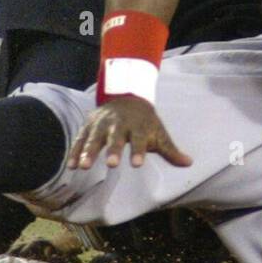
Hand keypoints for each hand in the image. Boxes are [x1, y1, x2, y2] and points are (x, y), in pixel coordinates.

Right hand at [68, 96, 192, 169]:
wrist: (127, 95)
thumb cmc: (145, 121)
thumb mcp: (159, 132)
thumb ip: (170, 150)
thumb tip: (189, 163)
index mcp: (138, 126)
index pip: (139, 139)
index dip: (138, 151)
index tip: (137, 164)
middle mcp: (119, 124)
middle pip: (116, 137)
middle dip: (113, 149)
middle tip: (112, 164)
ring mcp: (102, 124)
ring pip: (94, 137)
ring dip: (89, 151)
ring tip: (84, 166)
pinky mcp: (89, 126)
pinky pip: (81, 139)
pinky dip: (76, 151)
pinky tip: (72, 166)